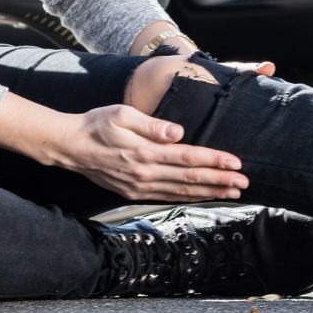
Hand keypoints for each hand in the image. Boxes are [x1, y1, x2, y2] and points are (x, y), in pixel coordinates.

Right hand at [49, 104, 250, 201]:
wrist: (69, 146)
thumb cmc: (96, 124)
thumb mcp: (122, 114)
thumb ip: (152, 125)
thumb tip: (177, 132)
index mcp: (143, 152)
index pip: (187, 157)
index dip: (213, 161)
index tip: (235, 162)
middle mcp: (144, 173)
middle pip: (189, 178)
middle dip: (219, 180)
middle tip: (244, 182)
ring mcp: (139, 186)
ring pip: (181, 191)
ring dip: (209, 192)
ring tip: (232, 192)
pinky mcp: (134, 192)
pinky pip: (167, 197)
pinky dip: (188, 197)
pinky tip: (203, 196)